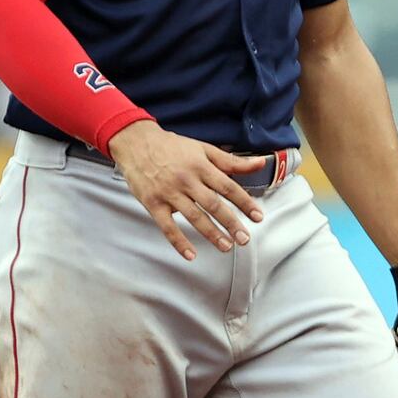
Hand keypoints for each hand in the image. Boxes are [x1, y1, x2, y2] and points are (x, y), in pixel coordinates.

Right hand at [106, 120, 267, 260]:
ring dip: (211, 234)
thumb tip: (261, 163)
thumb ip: (232, 161)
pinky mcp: (153, 203)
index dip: (245, 203)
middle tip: (244, 239)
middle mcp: (187, 180)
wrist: (136, 142)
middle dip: (231, 223)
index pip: (228, 187)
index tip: (258, 217)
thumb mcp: (204, 148)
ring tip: (226, 246)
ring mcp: (169, 193)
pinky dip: (178, 242)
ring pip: (194, 217)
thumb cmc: (172, 146)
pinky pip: (167, 226)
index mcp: (201, 166)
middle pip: (213, 204)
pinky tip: (191, 254)